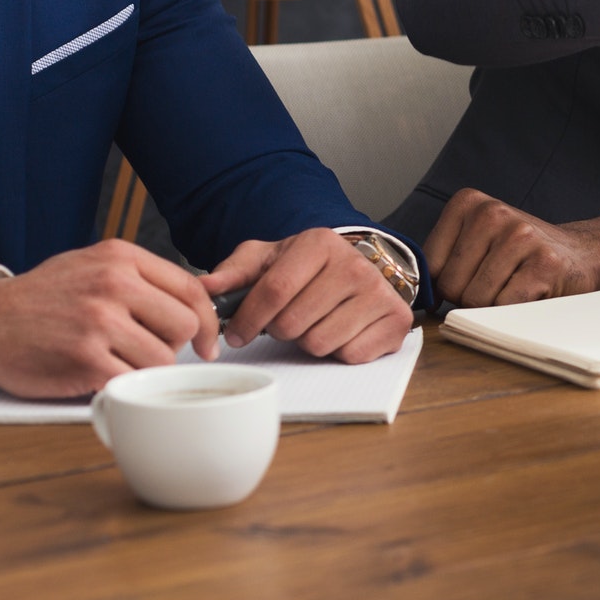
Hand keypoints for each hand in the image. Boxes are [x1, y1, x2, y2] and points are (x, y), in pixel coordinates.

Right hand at [0, 239, 218, 398]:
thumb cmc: (45, 296)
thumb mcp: (92, 265)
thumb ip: (141, 277)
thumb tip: (195, 302)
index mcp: (121, 258)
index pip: (191, 288)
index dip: (208, 320)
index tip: (207, 340)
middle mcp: (113, 285)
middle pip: (184, 325)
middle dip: (175, 344)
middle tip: (152, 350)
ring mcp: (99, 322)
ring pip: (162, 357)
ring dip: (147, 368)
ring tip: (120, 360)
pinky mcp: (85, 359)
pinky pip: (133, 379)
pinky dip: (126, 384)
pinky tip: (105, 374)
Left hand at [200, 227, 411, 362]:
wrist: (356, 271)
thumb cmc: (304, 269)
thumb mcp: (267, 260)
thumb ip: (233, 272)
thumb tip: (203, 288)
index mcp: (321, 243)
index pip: (274, 291)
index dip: (247, 319)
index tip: (235, 334)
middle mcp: (356, 265)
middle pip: (293, 324)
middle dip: (279, 330)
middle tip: (286, 321)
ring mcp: (381, 293)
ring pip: (319, 343)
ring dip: (308, 342)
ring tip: (313, 324)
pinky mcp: (396, 321)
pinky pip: (349, 355)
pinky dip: (338, 352)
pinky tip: (339, 332)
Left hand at [422, 188, 599, 307]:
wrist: (582, 254)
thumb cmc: (521, 256)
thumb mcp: (477, 240)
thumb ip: (443, 259)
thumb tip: (405, 295)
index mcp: (468, 203)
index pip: (431, 267)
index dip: (449, 284)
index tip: (474, 275)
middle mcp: (493, 213)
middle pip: (452, 286)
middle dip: (471, 297)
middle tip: (500, 281)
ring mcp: (520, 236)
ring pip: (476, 300)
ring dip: (494, 305)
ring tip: (516, 285)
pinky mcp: (544, 263)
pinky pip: (505, 307)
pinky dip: (515, 311)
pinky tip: (532, 291)